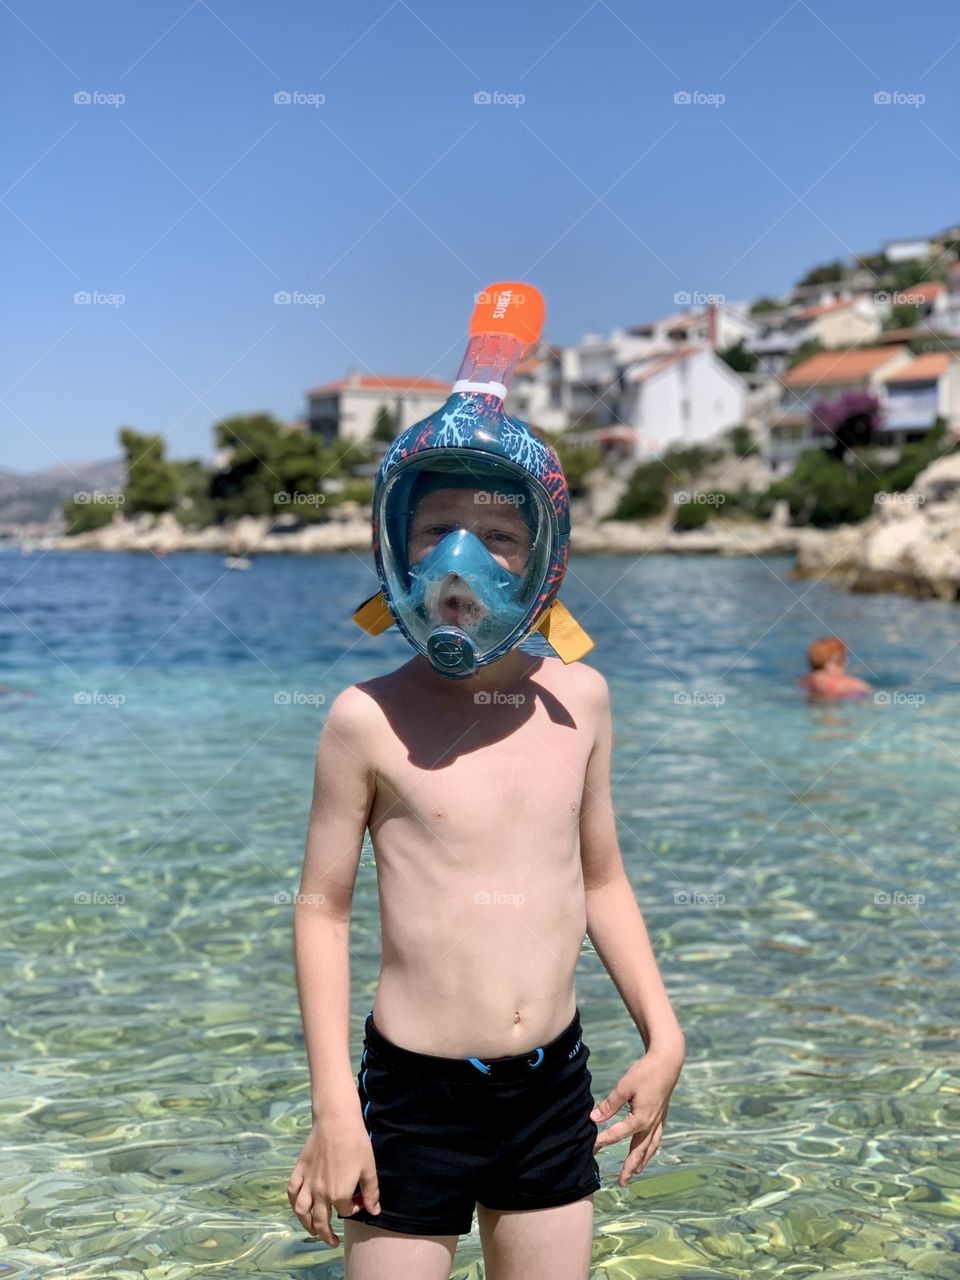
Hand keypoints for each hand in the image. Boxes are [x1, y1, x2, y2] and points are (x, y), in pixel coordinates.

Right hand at [287, 1112, 379, 1245]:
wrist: (336, 1120)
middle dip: (326, 1235)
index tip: (361, 1200)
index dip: (355, 1208)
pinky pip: (292, 1192)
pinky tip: (299, 1207)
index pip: (345, 1211)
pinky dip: (294, 1203)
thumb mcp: (369, 1168)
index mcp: (339, 1194)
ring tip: (313, 1232)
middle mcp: (320, 1193)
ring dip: (307, 1226)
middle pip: (320, 1221)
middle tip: (332, 1241)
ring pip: (302, 1212)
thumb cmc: (356, 1142)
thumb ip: (371, 1192)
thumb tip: (374, 1211)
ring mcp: (307, 1182)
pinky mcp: (300, 1170)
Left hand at [590, 1043, 683, 1185]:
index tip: (591, 1147)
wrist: (668, 1061)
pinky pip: (656, 1138)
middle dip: (629, 1167)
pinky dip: (651, 1148)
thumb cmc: (645, 1072)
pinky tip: (648, 1149)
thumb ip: (609, 1104)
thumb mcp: (624, 1086)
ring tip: (635, 1173)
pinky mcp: (662, 1114)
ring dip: (642, 1161)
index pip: (618, 1134)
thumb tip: (594, 1118)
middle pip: (639, 1150)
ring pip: (650, 1147)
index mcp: (641, 1119)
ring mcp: (659, 1120)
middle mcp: (651, 1124)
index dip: (603, 1141)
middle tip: (621, 1183)